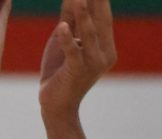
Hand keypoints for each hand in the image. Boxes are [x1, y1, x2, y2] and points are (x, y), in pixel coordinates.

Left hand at [39, 0, 116, 116]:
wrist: (55, 105)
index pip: (103, 15)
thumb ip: (70, 18)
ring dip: (83, 14)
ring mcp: (92, 64)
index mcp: (105, 46)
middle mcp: (104, 55)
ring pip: (89, 35)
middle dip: (96, 0)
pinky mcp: (77, 73)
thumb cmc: (60, 71)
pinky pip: (72, 53)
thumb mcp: (64, 39)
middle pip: (101, 21)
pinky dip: (67, 40)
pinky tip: (62, 27)